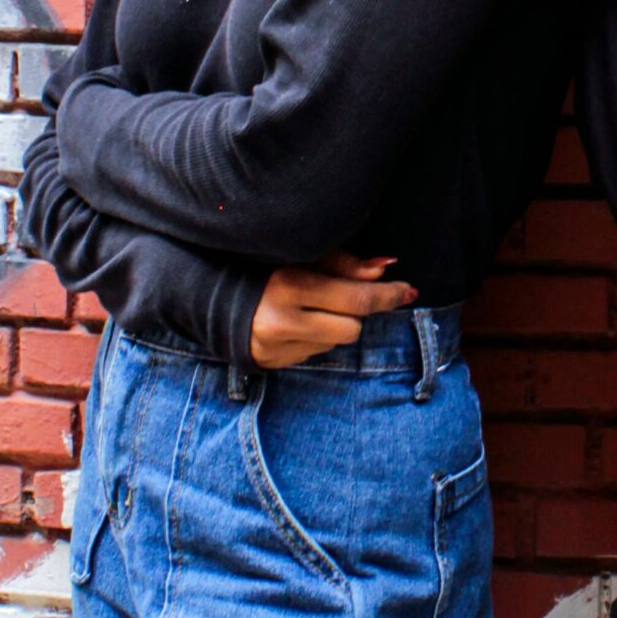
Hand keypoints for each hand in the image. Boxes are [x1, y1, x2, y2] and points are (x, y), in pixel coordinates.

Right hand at [249, 253, 416, 370]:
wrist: (207, 293)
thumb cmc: (260, 265)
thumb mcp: (299, 254)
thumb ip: (343, 264)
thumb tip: (385, 270)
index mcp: (289, 285)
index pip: (356, 299)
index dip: (388, 295)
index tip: (410, 290)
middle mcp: (282, 321)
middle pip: (352, 327)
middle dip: (356, 311)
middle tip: (347, 294)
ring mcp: (275, 347)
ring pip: (335, 343)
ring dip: (334, 325)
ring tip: (309, 305)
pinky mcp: (271, 363)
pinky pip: (314, 353)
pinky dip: (314, 337)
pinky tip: (294, 321)